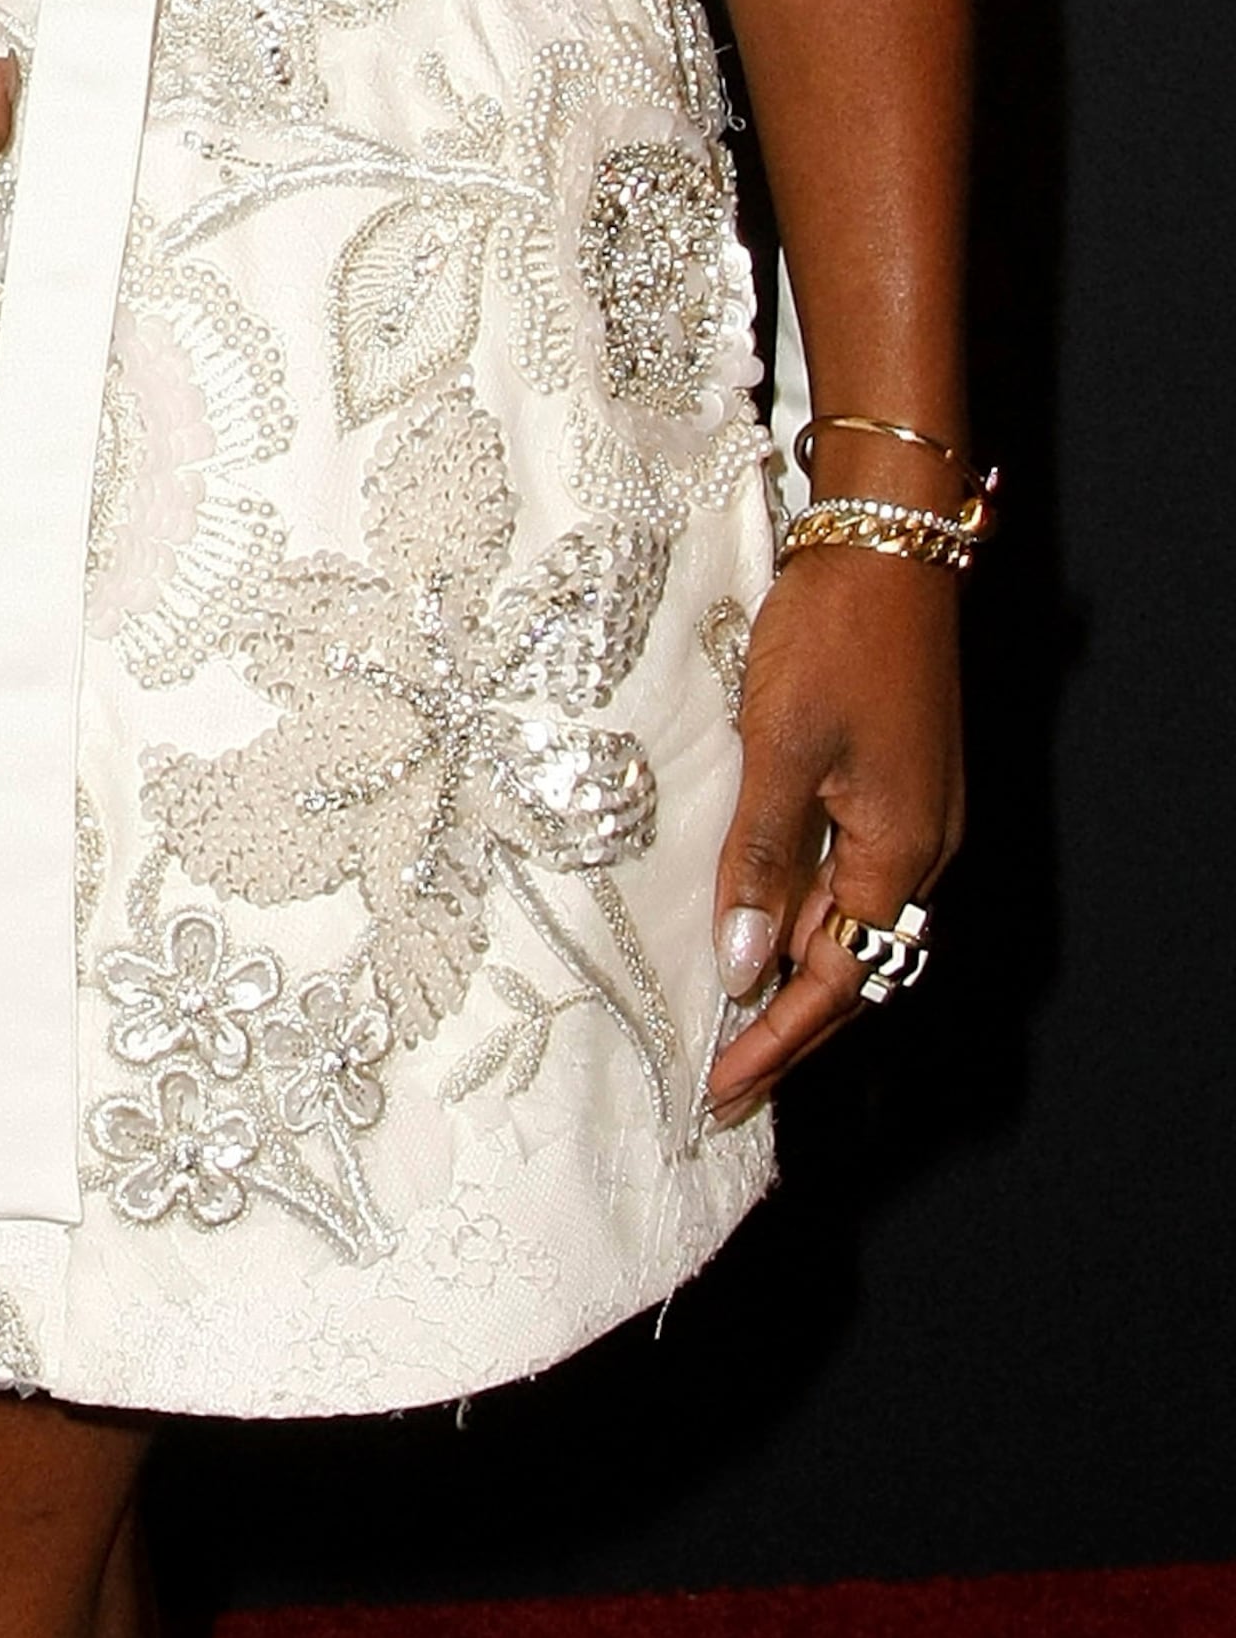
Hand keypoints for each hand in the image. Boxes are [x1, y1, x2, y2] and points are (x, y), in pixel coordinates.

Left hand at [702, 547, 964, 1117]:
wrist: (886, 547)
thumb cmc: (835, 638)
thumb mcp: (781, 748)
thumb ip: (763, 857)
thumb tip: (742, 964)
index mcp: (899, 852)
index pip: (835, 982)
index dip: (777, 1040)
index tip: (723, 1090)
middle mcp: (918, 848)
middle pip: (851, 965)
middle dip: (786, 1023)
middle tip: (720, 1073)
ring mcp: (912, 814)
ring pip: (849, 920)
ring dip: (792, 967)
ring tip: (724, 1011)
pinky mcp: (893, 780)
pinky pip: (848, 872)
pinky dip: (803, 906)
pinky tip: (752, 909)